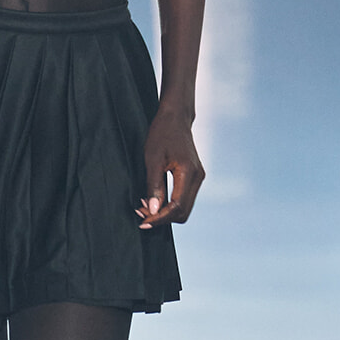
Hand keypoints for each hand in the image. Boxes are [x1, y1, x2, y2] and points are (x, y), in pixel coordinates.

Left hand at [137, 109, 203, 228]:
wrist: (175, 118)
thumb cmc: (162, 134)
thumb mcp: (152, 159)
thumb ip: (154, 186)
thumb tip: (153, 210)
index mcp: (188, 173)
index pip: (176, 207)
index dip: (159, 218)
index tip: (143, 221)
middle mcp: (197, 178)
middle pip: (183, 212)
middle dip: (162, 218)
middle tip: (142, 215)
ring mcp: (198, 178)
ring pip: (184, 208)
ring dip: (165, 212)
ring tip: (145, 208)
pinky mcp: (194, 177)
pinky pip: (184, 198)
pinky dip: (170, 204)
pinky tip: (155, 200)